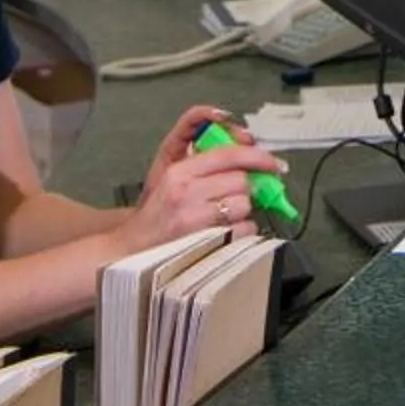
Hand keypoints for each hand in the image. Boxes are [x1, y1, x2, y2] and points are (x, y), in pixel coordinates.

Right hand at [122, 107, 285, 249]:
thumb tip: (249, 166)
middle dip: (246, 190)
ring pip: (243, 204)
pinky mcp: (202, 241)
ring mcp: (194, 216)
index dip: (257, 156)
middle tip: (239, 199)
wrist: (130, 251)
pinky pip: (242, 230)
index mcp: (180, 170)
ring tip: (226, 219)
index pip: (228, 154)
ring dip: (243, 212)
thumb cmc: (157, 218)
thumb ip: (205, 170)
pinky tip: (227, 235)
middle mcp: (186, 189)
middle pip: (240, 180)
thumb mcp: (173, 183)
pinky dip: (242, 233)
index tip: (273, 164)